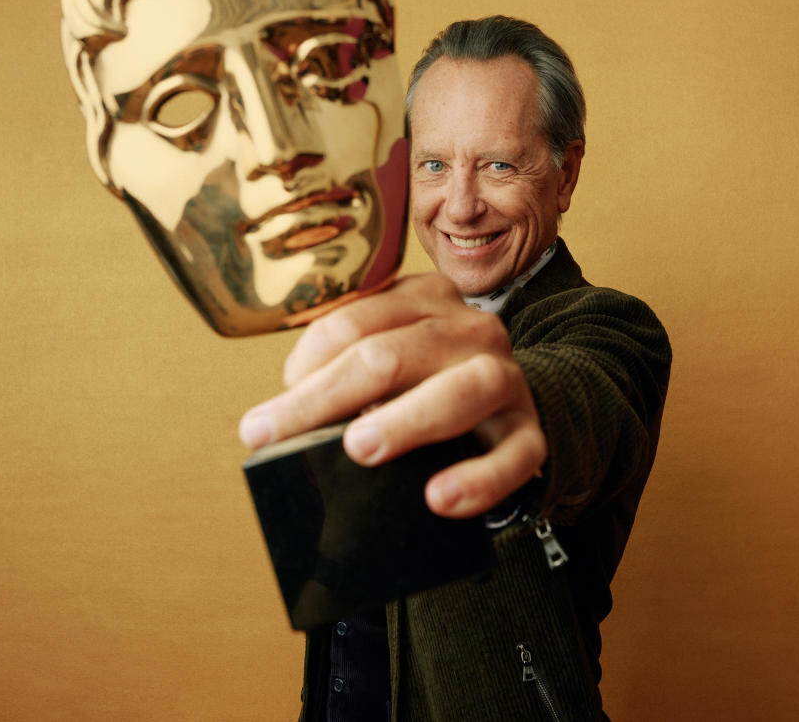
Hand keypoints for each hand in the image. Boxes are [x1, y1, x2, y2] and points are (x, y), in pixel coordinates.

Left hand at [239, 274, 545, 518]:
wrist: (515, 411)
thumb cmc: (429, 387)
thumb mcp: (391, 361)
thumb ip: (347, 373)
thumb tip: (278, 424)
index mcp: (427, 300)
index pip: (354, 322)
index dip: (305, 365)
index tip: (267, 417)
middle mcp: (471, 329)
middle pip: (392, 354)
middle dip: (327, 397)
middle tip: (276, 434)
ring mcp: (507, 379)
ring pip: (463, 389)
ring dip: (407, 418)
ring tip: (360, 447)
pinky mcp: (531, 432)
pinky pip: (514, 456)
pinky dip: (479, 478)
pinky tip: (440, 499)